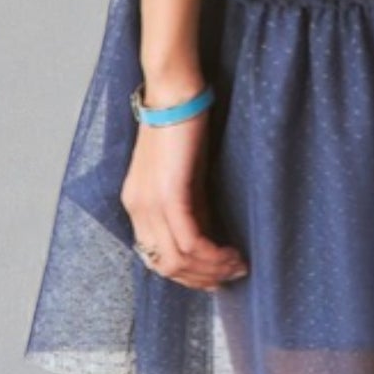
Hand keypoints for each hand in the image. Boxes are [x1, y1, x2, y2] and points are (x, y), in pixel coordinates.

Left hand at [119, 99, 248, 290]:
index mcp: (136, 205)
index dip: (186, 275)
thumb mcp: (183, 175)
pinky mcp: (170, 195)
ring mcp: (150, 204)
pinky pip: (190, 241)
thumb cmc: (181, 127)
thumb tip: (207, 234)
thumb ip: (190, 205)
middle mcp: (137, 210)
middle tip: (230, 276)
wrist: (174, 94)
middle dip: (201, 279)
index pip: (155, 257)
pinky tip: (231, 254)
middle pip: (166, 266)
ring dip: (211, 270)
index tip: (214, 277)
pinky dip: (213, 255)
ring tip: (237, 266)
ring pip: (179, 260)